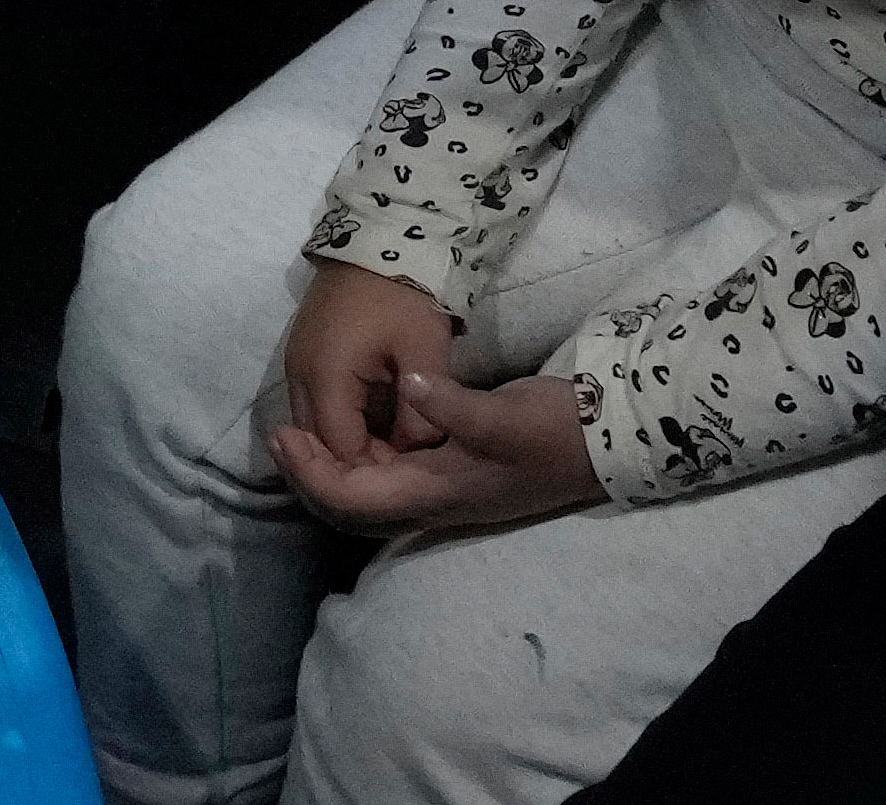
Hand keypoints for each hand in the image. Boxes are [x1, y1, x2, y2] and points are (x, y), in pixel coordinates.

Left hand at [262, 268, 592, 536]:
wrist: (605, 445)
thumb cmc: (556, 432)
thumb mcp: (507, 415)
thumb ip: (455, 405)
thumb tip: (413, 382)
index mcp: (437, 492)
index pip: (353, 498)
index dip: (311, 474)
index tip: (282, 437)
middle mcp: (433, 500)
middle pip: (353, 504)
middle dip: (311, 475)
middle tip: (280, 435)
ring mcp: (444, 488)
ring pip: (370, 491)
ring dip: (333, 466)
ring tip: (303, 430)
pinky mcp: (455, 471)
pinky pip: (391, 473)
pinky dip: (362, 456)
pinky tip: (355, 426)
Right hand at [273, 260, 460, 483]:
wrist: (380, 233)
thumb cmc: (405, 293)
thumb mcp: (423, 351)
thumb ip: (421, 410)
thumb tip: (418, 452)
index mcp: (324, 378)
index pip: (342, 451)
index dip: (376, 468)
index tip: (412, 472)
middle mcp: (298, 376)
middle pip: (319, 443)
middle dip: (357, 459)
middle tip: (401, 461)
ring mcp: (294, 362)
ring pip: (312, 424)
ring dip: (346, 438)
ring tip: (389, 441)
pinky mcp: (302, 351)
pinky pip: (314, 401)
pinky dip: (338, 416)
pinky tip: (373, 416)